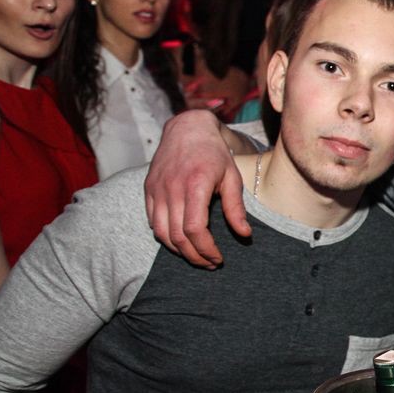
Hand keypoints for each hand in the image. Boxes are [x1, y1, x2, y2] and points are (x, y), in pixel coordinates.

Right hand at [145, 110, 249, 267]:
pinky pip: (153, 222)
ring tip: (197, 256)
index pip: (195, 229)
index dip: (206, 249)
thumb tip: (245, 235)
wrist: (187, 129)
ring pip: (161, 233)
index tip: (219, 258)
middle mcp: (172, 189)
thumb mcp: (232, 177)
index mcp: (195, 185)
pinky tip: (181, 241)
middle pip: (177, 236)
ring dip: (179, 251)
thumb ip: (236, 208)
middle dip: (194, 256)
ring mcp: (157, 190)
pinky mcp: (148, 190)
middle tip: (210, 263)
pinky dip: (165, 237)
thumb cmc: (214, 154)